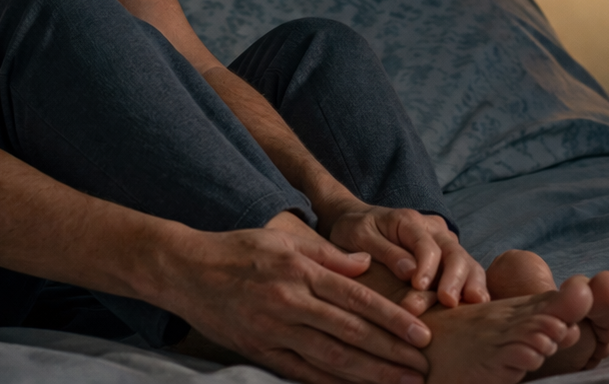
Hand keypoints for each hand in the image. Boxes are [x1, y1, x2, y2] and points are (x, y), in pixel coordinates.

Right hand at [157, 223, 433, 383]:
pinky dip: (331, 383)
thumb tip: (366, 264)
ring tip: (401, 382)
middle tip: (423, 366)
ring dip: (370, 374)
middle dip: (391, 353)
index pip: (357, 300)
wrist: (185, 270)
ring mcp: (273, 330)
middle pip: (351, 333)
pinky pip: (301, 372)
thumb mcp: (283, 239)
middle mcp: (290, 302)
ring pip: (330, 358)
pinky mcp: (258, 350)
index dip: (393, 319)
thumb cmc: (238, 250)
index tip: (422, 334)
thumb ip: (328, 254)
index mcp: (300, 271)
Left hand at [318, 200, 488, 310]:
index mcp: (409, 221)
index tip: (419, 287)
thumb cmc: (355, 230)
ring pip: (467, 262)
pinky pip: (467, 273)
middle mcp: (433, 229)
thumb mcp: (358, 236)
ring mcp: (445, 243)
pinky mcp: (449, 258)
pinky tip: (476, 307)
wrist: (358, 222)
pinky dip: (474, 288)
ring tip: (473, 305)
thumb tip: (409, 272)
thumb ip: (384, 251)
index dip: (427, 267)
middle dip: (454, 278)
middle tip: (448, 302)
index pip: (426, 245)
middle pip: (454, 252)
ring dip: (470, 285)